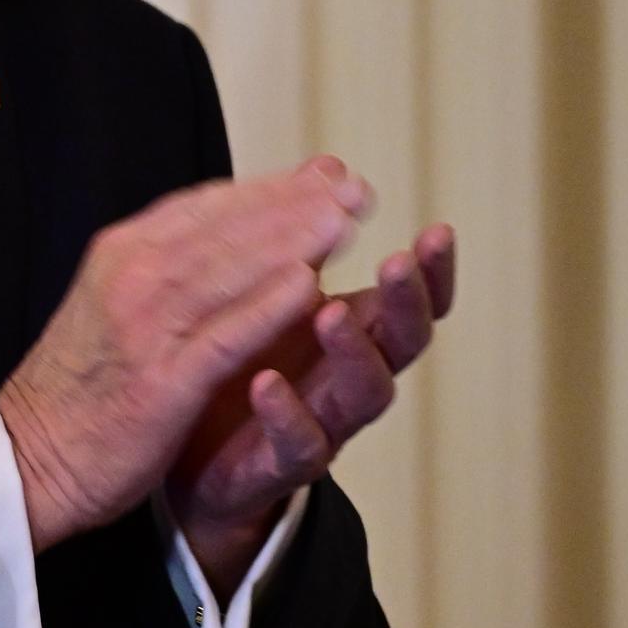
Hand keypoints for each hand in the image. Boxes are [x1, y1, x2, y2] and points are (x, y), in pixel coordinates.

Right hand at [0, 157, 373, 553]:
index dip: (271, 187)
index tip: (325, 176)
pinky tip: (310, 287)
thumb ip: (164, 265)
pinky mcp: (161, 381)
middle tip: (354, 188)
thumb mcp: (111, 301)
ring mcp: (144, 327)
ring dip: (291, 240)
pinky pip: (223, 335)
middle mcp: (129, 277)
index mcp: (119, 253)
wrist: (25, 456)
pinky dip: (265, 306)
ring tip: (345, 221)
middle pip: (224, 226)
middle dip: (293, 203)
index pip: (206, 206)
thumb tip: (227, 229)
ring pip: (227, 269)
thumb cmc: (80, 385)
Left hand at [165, 225, 456, 590]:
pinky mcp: (277, 462)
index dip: (431, 270)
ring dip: (353, 351)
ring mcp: (322, 420)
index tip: (439, 230)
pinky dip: (287, 413)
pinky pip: (298, 443)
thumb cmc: (241, 363)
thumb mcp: (272, 290)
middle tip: (399, 260)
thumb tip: (331, 165)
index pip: (407, 296)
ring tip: (331, 312)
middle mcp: (346, 374)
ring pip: (364, 393)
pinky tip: (266, 382)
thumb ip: (302, 234)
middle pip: (402, 339)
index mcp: (351, 328)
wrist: (188, 457)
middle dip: (407, 300)